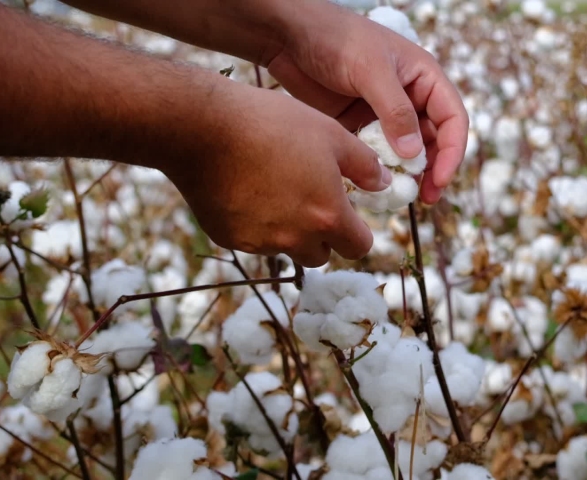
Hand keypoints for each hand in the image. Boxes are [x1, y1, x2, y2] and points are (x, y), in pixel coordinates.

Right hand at [163, 81, 389, 266]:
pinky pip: (253, 240)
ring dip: (290, 231)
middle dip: (324, 235)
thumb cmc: (273, 124)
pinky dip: (257, 225)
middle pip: (321, 255)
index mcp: (327, 217)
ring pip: (286, 248)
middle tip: (313, 200)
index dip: (359, 232)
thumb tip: (383, 183)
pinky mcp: (229, 237)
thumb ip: (364, 164)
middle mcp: (295, 239)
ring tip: (279, 190)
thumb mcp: (331, 134)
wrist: (203, 126)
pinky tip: (248, 190)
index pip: (359, 247)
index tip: (350, 213)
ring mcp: (260, 242)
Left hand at [265, 0, 467, 203]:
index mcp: (424, 78)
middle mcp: (410, 98)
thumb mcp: (370, 70)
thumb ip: (395, 111)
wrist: (288, 36)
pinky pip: (377, 156)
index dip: (451, 151)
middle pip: (434, 141)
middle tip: (425, 198)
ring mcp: (384, 115)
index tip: (440, 178)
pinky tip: (373, 189)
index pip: (452, 118)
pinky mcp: (360, 127)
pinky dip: (379, 173)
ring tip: (399, 197)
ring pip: (406, 153)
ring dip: (406, 175)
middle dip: (432, 170)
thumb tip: (414, 154)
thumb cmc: (335, 38)